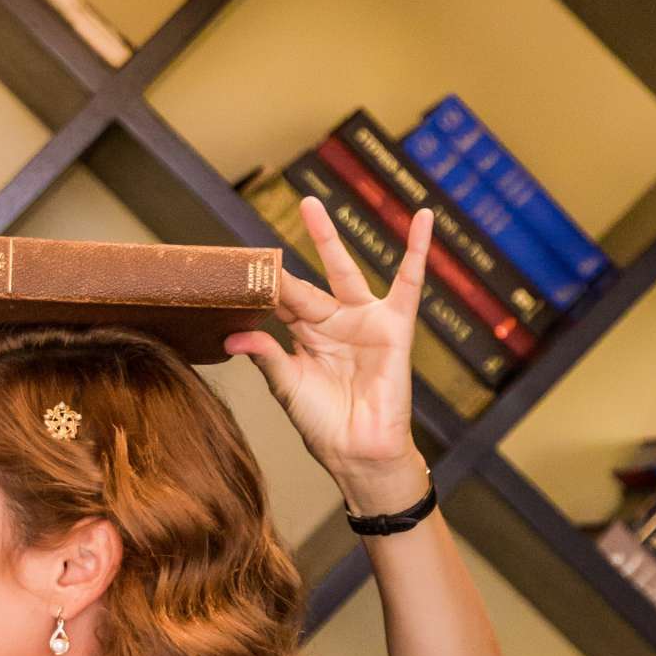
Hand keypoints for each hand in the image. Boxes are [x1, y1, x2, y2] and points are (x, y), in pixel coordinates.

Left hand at [223, 195, 433, 478]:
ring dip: (330, 238)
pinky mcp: (393, 327)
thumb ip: (266, 355)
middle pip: (309, 278)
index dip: (264, 286)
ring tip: (315, 203)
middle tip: (300, 203)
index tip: (241, 267)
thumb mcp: (287, 386)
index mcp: (306, 339)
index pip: (281, 302)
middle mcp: (333, 324)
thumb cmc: (324, 424)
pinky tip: (422, 218)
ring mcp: (363, 323)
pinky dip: (417, 250)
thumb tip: (233, 334)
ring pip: (345, 271)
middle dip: (299, 248)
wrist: (359, 452)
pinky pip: (410, 283)